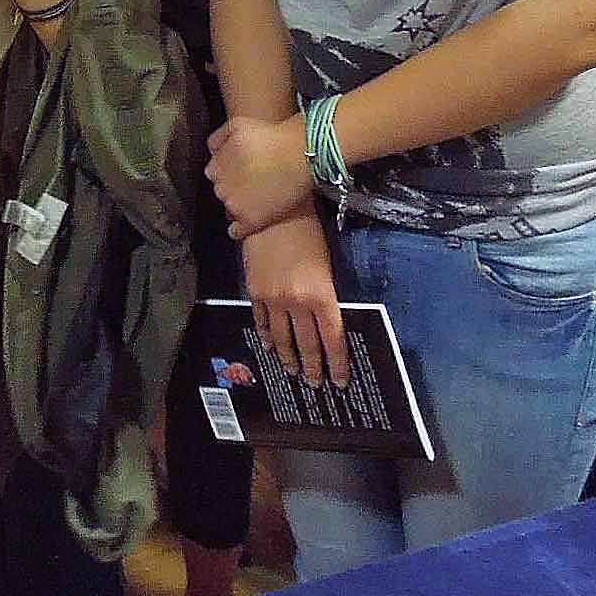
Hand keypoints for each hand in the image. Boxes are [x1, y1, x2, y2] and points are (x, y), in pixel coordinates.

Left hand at [207, 116, 316, 238]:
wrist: (300, 153)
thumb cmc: (272, 136)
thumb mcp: (237, 125)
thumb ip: (217, 139)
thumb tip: (211, 152)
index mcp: (216, 167)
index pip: (214, 173)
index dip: (228, 170)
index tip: (241, 169)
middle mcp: (222, 188)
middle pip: (222, 191)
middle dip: (233, 186)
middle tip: (252, 180)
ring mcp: (235, 206)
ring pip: (229, 209)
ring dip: (238, 204)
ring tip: (257, 197)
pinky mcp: (252, 220)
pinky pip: (237, 230)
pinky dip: (239, 229)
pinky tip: (247, 222)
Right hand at [242, 211, 346, 386]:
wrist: (274, 211)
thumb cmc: (308, 232)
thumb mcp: (326, 266)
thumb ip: (325, 295)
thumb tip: (325, 319)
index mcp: (321, 296)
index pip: (332, 339)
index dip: (337, 363)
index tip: (341, 380)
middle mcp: (296, 303)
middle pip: (307, 344)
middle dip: (313, 367)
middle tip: (316, 383)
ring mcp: (272, 299)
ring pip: (281, 338)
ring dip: (288, 358)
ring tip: (293, 371)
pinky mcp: (255, 291)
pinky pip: (260, 320)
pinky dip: (266, 336)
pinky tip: (270, 346)